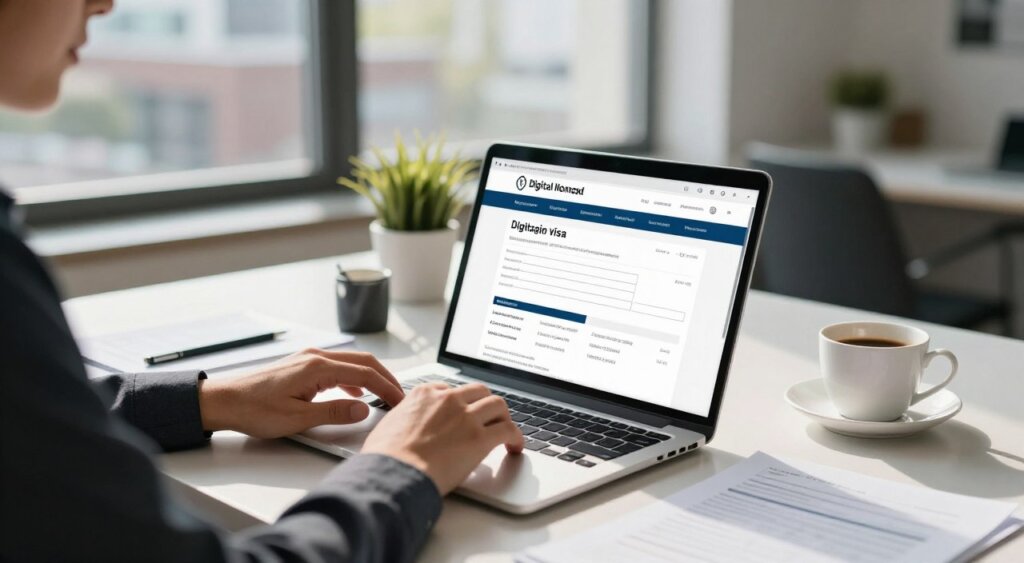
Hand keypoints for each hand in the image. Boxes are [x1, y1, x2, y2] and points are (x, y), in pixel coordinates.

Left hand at [198, 349, 403, 438]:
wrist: (224, 400)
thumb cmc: (254, 410)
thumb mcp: (297, 419)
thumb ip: (334, 413)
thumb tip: (363, 409)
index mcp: (318, 367)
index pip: (365, 374)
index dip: (387, 388)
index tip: (400, 402)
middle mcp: (316, 357)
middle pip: (363, 362)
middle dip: (386, 379)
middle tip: (400, 397)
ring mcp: (309, 358)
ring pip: (351, 363)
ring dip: (371, 377)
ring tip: (384, 395)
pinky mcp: (302, 365)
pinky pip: (337, 367)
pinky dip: (354, 378)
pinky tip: (355, 394)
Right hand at [361, 382, 523, 494]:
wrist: (393, 472)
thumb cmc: (385, 456)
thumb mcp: (389, 425)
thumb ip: (405, 419)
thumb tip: (405, 429)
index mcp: (424, 394)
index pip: (451, 389)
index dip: (460, 402)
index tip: (463, 412)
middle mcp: (448, 399)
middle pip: (479, 391)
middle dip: (485, 404)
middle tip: (488, 419)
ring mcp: (466, 416)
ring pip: (498, 404)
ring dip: (503, 417)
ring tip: (505, 431)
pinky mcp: (480, 438)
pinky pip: (508, 430)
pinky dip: (516, 437)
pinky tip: (515, 446)